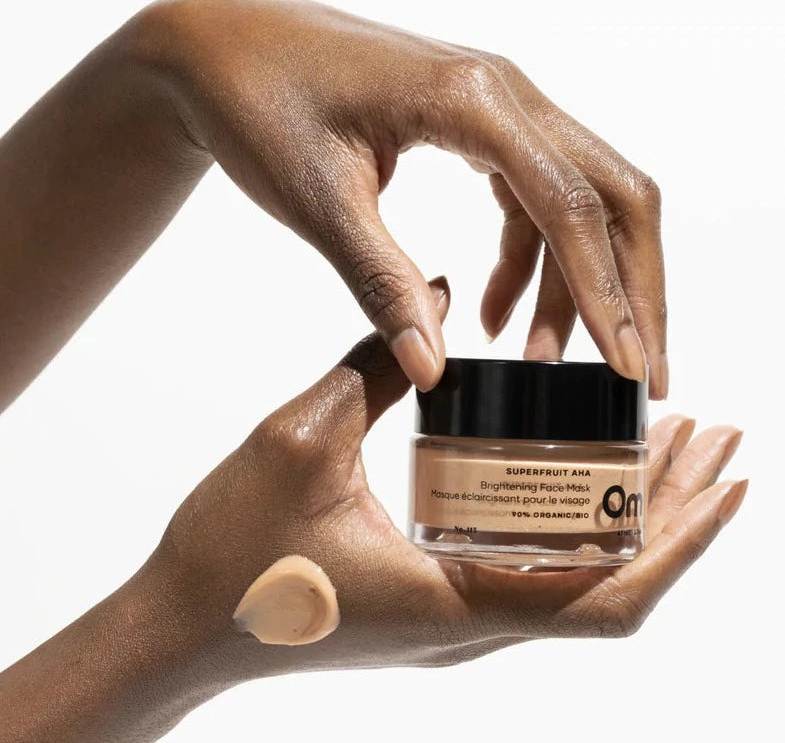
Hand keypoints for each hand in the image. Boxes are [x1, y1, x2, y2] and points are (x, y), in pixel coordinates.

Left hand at [134, 0, 665, 395]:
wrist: (223, 51)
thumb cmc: (261, 106)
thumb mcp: (322, 203)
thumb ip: (382, 284)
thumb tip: (432, 370)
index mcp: (472, 101)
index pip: (573, 206)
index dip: (608, 294)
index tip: (628, 367)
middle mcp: (504, 95)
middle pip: (613, 196)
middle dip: (631, 289)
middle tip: (636, 372)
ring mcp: (494, 108)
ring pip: (578, 201)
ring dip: (576, 283)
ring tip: (544, 358)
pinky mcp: (475, 127)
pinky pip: (530, 198)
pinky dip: (529, 261)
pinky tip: (496, 313)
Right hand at [146, 280, 741, 685]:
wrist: (182, 623)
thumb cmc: (231, 549)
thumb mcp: (302, 439)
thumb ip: (376, 364)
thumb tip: (436, 299)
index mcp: (452, 599)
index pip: (608, 593)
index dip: (683, 539)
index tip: (729, 477)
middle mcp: (469, 624)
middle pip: (612, 588)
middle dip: (676, 516)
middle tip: (714, 440)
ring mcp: (453, 621)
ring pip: (576, 584)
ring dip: (629, 521)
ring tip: (664, 453)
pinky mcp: (433, 606)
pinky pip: (531, 575)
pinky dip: (573, 527)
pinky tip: (573, 481)